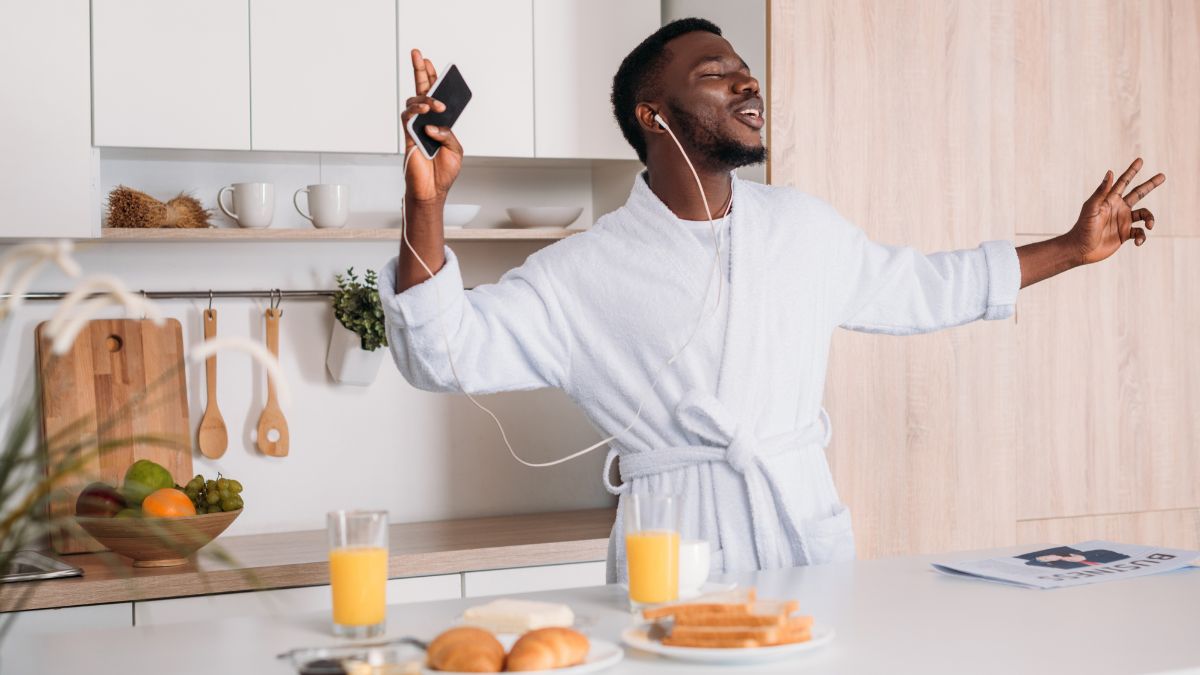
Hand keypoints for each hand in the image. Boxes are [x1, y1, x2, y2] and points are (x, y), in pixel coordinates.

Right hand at [402, 48, 462, 202]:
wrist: (432, 190)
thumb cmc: (443, 172)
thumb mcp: (456, 150)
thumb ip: (448, 134)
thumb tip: (434, 124)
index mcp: (439, 122)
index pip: (434, 96)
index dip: (432, 79)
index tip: (430, 62)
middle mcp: (426, 122)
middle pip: (421, 91)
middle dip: (419, 71)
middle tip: (418, 54)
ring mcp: (416, 128)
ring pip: (414, 102)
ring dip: (425, 99)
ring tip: (435, 105)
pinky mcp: (409, 136)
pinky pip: (408, 117)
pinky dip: (416, 111)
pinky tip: (426, 112)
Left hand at [1068, 158, 1164, 264]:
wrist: (1080, 249)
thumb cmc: (1083, 227)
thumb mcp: (1092, 208)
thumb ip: (1101, 191)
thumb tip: (1110, 172)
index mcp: (1110, 200)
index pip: (1123, 182)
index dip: (1132, 171)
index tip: (1140, 160)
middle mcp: (1119, 208)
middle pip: (1139, 193)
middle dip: (1150, 184)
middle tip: (1162, 176)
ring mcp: (1123, 221)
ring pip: (1144, 214)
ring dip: (1150, 218)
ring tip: (1150, 225)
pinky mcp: (1125, 234)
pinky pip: (1140, 233)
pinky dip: (1142, 237)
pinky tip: (1138, 242)